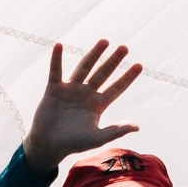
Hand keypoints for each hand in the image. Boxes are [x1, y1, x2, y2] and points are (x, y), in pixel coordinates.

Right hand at [22, 38, 142, 175]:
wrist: (48, 145)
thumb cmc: (73, 143)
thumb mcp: (97, 138)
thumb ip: (115, 131)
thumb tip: (137, 126)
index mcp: (98, 104)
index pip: (116, 87)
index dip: (127, 77)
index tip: (139, 65)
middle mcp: (86, 93)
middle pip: (103, 73)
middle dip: (113, 61)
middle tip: (125, 48)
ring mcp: (70, 89)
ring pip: (84, 67)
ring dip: (93, 54)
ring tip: (104, 41)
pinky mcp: (53, 89)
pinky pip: (55, 71)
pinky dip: (56, 59)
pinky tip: (59, 45)